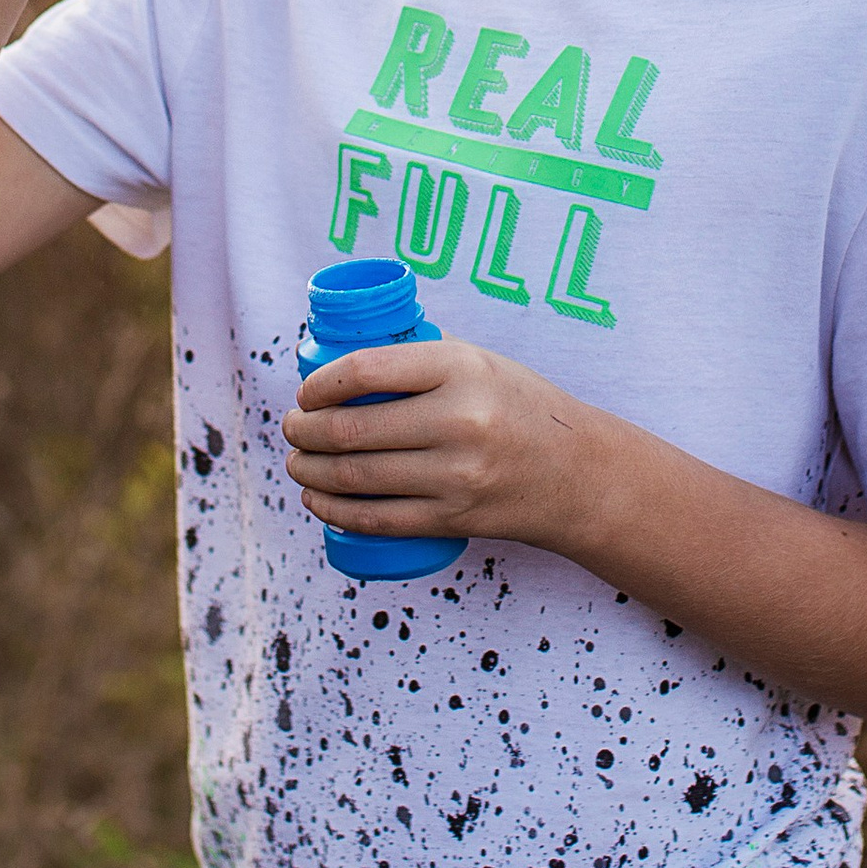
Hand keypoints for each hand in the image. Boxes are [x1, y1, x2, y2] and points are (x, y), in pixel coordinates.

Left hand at [281, 340, 595, 548]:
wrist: (575, 473)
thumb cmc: (518, 406)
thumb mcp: (480, 361)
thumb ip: (422, 356)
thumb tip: (351, 348)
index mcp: (460, 369)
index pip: (365, 370)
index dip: (319, 385)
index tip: (305, 392)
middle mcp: (458, 421)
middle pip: (350, 430)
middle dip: (303, 431)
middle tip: (291, 428)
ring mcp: (455, 476)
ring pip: (355, 477)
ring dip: (309, 471)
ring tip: (297, 461)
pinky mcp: (453, 519)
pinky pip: (377, 519)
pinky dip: (335, 510)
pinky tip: (317, 498)